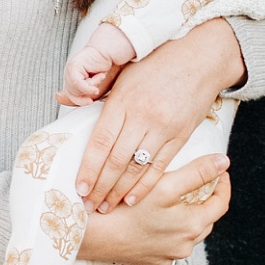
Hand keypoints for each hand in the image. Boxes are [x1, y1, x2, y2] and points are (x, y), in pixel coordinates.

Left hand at [60, 23, 136, 103]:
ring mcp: (69, 69)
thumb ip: (80, 94)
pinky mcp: (74, 67)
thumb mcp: (92, 86)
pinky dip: (89, 86)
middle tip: (96, 88)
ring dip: (91, 87)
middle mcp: (68, 73)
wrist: (109, 52)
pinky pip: (78, 84)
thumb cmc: (103, 68)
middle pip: (71, 94)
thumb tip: (58, 97)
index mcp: (71, 77)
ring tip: (99, 77)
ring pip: (75, 90)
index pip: (69, 95)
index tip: (89, 101)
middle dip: (86, 94)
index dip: (79, 101)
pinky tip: (98, 78)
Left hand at [76, 20, 248, 206]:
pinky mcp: (181, 135)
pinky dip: (145, 185)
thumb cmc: (158, 62)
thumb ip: (95, 91)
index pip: (100, 142)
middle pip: (116, 160)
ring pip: (136, 167)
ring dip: (119, 191)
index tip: (79, 187)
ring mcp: (164, 127)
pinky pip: (160, 166)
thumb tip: (62, 99)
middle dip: (100, 187)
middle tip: (88, 206)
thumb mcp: (123, 71)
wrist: (201, 57)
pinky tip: (133, 198)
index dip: (88, 168)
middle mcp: (143, 116)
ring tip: (106, 207)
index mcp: (123, 100)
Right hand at [76, 151, 229, 264]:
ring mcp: (164, 257)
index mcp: (192, 228)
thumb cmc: (125, 209)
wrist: (87, 236)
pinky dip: (163, 232)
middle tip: (197, 183)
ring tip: (173, 200)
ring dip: (183, 218)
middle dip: (203, 201)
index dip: (222, 185)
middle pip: (203, 221)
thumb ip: (197, 173)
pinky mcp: (146, 261)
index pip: (220, 205)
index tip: (219, 171)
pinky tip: (152, 220)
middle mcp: (182, 248)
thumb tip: (224, 162)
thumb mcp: (165, 185)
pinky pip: (162, 245)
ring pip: (183, 235)